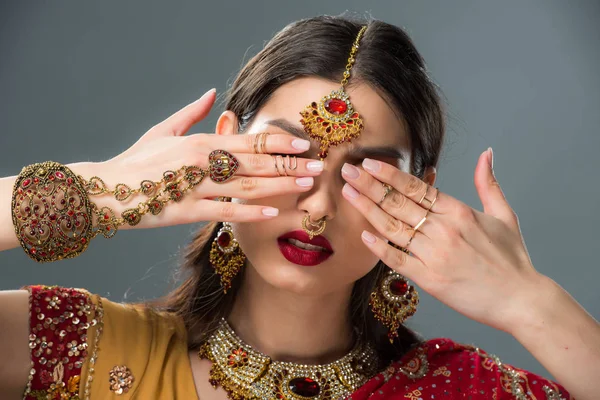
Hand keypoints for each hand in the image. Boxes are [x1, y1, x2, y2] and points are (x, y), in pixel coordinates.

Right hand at [93, 89, 321, 229]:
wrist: (108, 190)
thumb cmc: (137, 160)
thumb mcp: (164, 130)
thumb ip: (193, 113)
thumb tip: (213, 94)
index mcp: (200, 142)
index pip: (248, 140)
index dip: (279, 143)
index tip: (304, 144)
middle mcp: (203, 162)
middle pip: (256, 163)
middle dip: (290, 165)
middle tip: (317, 168)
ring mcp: (197, 188)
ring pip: (247, 187)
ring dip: (280, 186)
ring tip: (306, 187)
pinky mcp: (189, 212)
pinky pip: (226, 212)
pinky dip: (251, 212)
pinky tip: (274, 213)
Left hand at [341, 149, 542, 332]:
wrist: (520, 299)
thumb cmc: (512, 258)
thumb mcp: (504, 215)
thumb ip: (488, 183)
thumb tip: (486, 154)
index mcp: (458, 211)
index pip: (416, 187)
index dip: (390, 174)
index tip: (369, 163)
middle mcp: (442, 229)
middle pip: (398, 202)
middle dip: (369, 184)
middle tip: (347, 171)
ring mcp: (434, 254)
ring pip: (392, 227)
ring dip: (367, 209)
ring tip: (347, 193)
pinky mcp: (429, 279)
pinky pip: (397, 259)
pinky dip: (379, 247)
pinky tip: (363, 235)